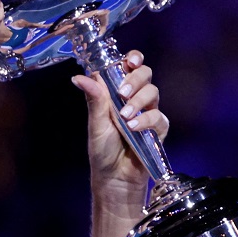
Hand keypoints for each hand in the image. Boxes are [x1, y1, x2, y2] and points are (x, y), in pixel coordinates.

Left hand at [70, 50, 168, 203]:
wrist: (114, 177)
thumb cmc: (102, 150)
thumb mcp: (96, 123)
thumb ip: (94, 99)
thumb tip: (78, 77)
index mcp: (117, 92)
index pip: (129, 66)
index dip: (133, 59)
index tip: (130, 61)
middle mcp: (135, 98)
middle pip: (145, 74)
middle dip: (135, 79)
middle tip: (122, 92)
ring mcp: (148, 112)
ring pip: (153, 92)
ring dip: (138, 101)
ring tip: (124, 117)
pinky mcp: (158, 129)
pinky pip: (158, 117)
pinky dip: (146, 121)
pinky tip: (133, 128)